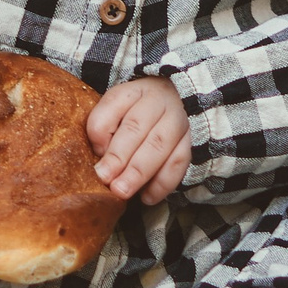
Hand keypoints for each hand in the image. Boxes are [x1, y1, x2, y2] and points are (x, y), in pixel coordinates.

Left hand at [87, 76, 189, 204]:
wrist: (178, 102)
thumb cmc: (138, 113)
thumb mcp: (118, 111)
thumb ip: (105, 128)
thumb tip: (100, 155)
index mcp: (133, 91)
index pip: (114, 103)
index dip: (101, 129)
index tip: (94, 152)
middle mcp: (157, 100)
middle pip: (136, 127)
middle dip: (119, 156)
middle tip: (105, 179)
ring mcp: (178, 119)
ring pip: (159, 145)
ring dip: (139, 172)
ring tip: (123, 191)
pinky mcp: (192, 139)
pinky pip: (179, 162)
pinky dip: (163, 183)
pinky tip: (148, 197)